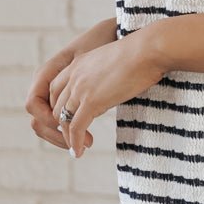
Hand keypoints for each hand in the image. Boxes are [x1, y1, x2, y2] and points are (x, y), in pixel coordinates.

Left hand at [47, 30, 168, 157]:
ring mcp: (81, 89)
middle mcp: (74, 76)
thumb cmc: (140, 55)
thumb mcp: (112, 63)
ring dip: (68, 137)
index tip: (69, 119)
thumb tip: (109, 93)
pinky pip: (76, 127)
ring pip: (63, 119)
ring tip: (76, 149)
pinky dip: (75, 142)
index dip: (59, 107)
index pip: (55, 89)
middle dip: (61, 124)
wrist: (148, 51)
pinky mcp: (91, 101)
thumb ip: (102, 77)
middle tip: (73, 137)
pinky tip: (79, 152)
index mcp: (77, 64)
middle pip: (55, 106)